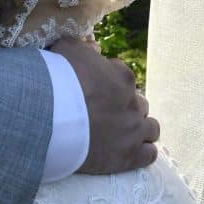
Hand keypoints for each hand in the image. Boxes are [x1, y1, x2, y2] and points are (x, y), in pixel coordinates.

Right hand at [50, 38, 158, 174]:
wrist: (51, 115)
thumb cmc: (58, 79)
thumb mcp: (68, 49)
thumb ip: (84, 47)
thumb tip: (95, 48)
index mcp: (122, 76)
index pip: (124, 78)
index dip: (110, 84)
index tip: (96, 91)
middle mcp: (133, 102)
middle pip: (139, 104)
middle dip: (127, 108)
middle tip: (107, 113)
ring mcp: (134, 130)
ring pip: (151, 128)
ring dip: (140, 129)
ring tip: (123, 134)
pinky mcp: (130, 156)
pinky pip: (149, 154)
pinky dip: (143, 152)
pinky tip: (132, 151)